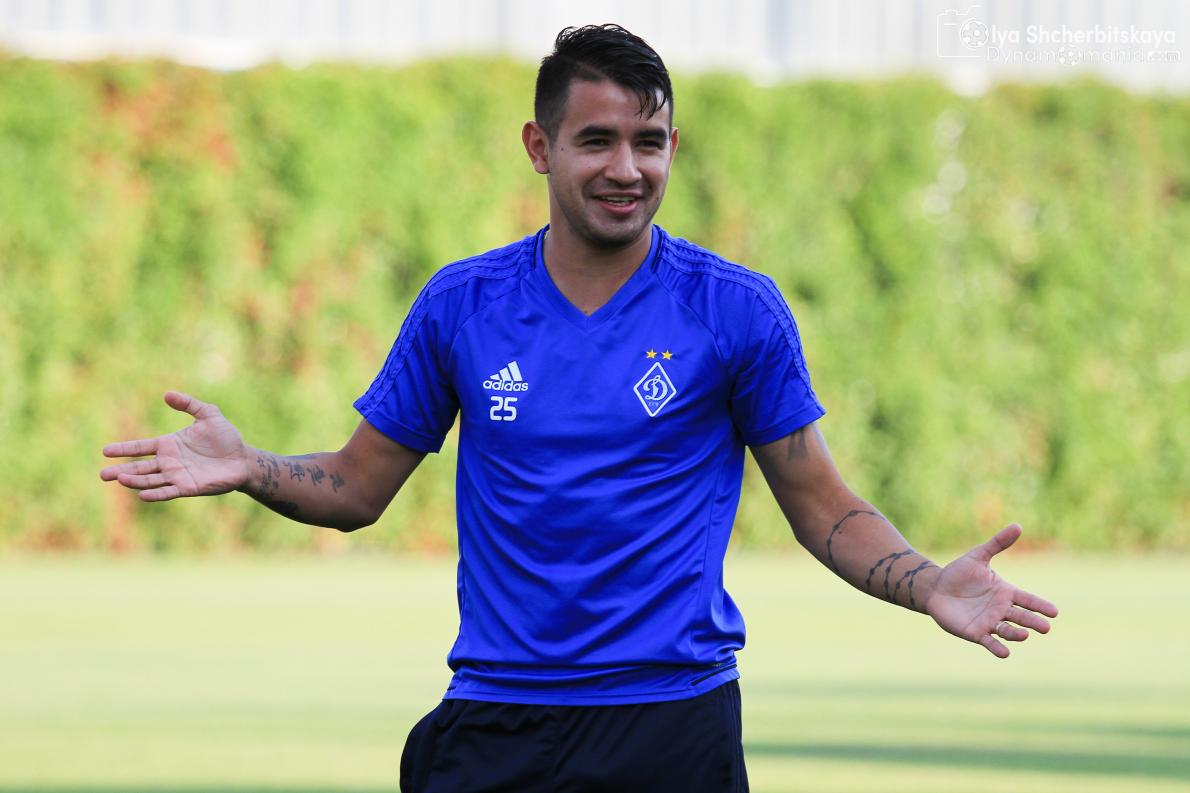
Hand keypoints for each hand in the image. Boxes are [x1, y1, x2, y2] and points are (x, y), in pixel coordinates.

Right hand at [100, 391, 250, 501]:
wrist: (243, 458)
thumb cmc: (226, 437)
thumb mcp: (208, 414)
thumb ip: (189, 404)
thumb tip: (167, 394)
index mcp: (168, 444)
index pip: (141, 447)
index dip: (123, 449)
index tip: (105, 450)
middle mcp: (168, 462)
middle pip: (139, 467)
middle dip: (121, 470)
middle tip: (102, 474)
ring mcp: (177, 476)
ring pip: (150, 480)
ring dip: (135, 481)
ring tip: (119, 479)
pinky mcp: (188, 487)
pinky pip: (168, 491)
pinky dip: (156, 493)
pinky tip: (142, 494)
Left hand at [925, 524, 1058, 657]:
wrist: (936, 588)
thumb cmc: (959, 572)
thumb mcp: (978, 556)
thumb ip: (998, 543)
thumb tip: (1018, 526)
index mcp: (1005, 592)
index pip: (1028, 600)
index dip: (1040, 606)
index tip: (1055, 612)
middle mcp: (1001, 609)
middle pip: (1022, 618)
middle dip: (1034, 622)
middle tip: (1045, 628)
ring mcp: (989, 622)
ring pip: (1008, 631)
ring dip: (1017, 635)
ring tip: (1025, 635)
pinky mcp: (975, 633)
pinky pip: (989, 642)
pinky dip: (998, 648)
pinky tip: (1005, 653)